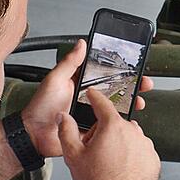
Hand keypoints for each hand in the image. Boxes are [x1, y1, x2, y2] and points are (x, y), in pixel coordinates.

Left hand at [20, 39, 153, 156]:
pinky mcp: (94, 130)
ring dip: (130, 104)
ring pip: (117, 108)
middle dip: (132, 87)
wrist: (35, 136)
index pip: (106, 74)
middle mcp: (89, 99)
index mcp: (82, 84)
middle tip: (143, 84)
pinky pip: (110, 127)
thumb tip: (81, 43)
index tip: (133, 66)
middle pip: (116, 90)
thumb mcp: (55, 79)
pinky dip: (121, 124)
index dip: (120, 70)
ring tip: (139, 101)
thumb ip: (70, 62)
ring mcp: (92, 115)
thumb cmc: (41, 107)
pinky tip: (128, 120)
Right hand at [57, 88, 160, 179]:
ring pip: (129, 137)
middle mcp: (133, 133)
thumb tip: (63, 118)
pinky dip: (132, 156)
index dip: (95, 97)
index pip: (102, 103)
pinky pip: (140, 151)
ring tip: (109, 164)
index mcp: (113, 127)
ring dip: (120, 143)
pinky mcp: (153, 160)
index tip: (93, 95)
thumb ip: (66, 131)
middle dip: (105, 131)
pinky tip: (121, 170)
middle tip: (95, 150)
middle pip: (115, 123)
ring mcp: (145, 146)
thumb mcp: (73, 156)